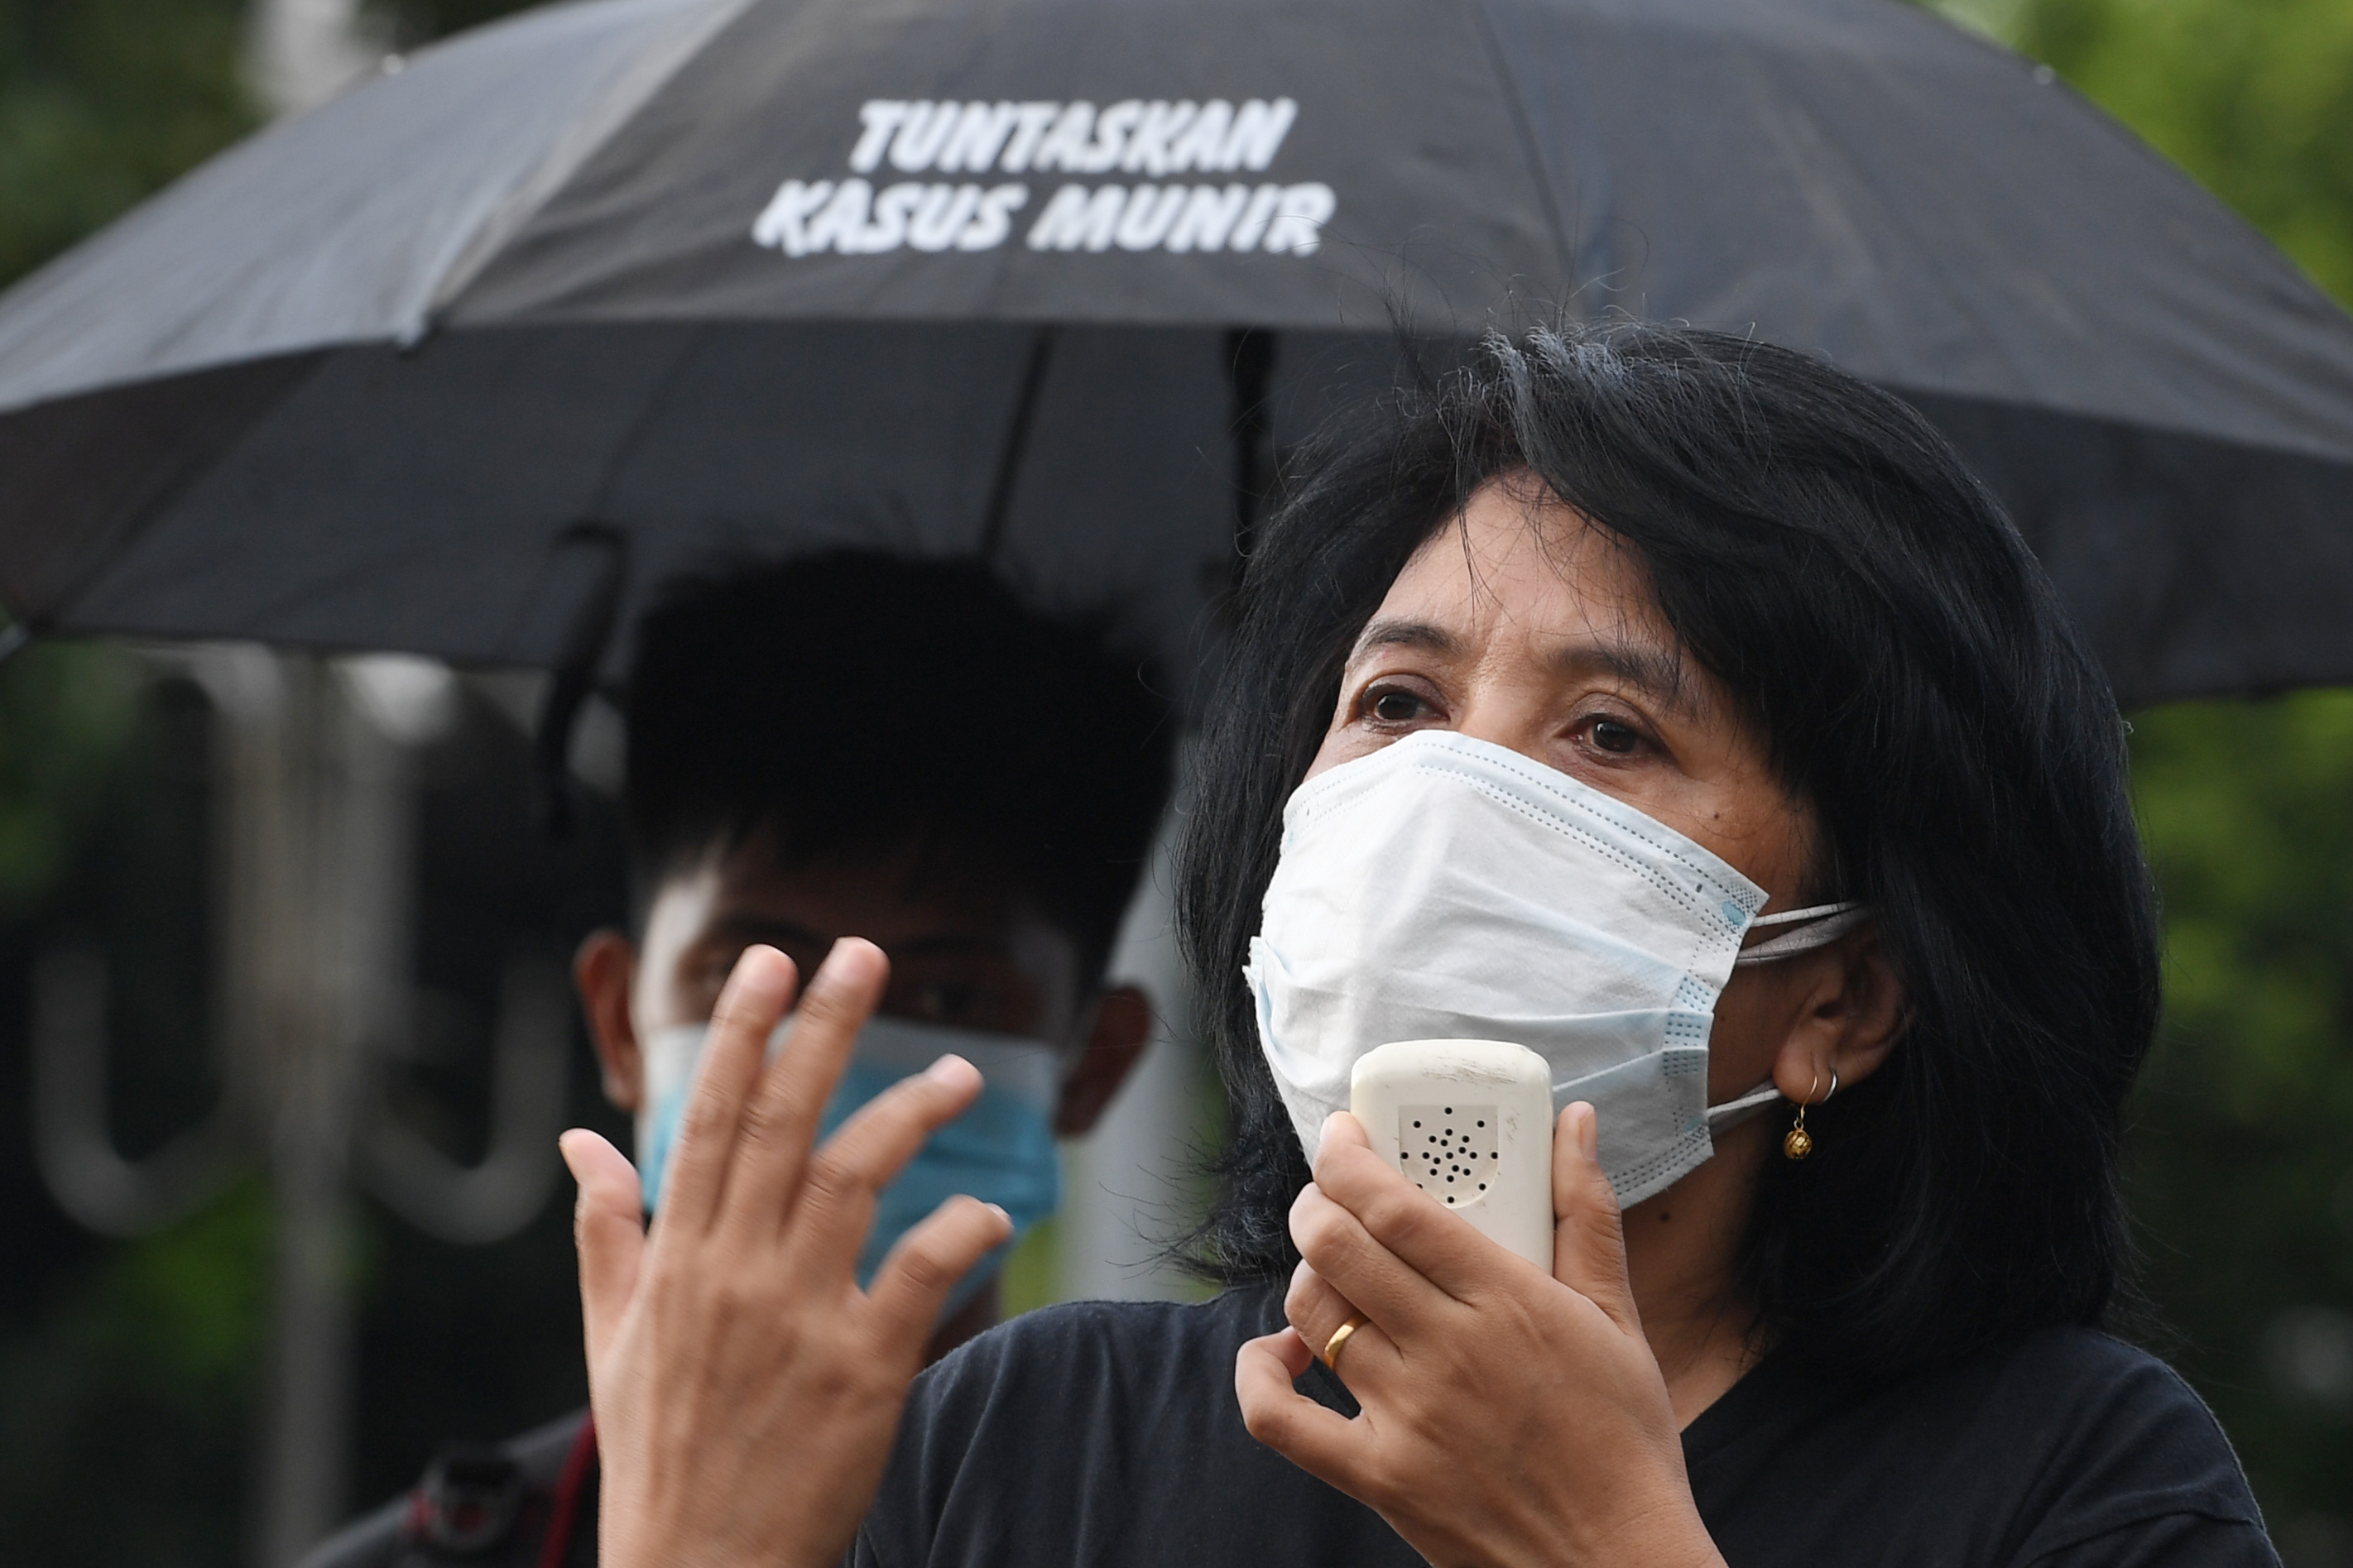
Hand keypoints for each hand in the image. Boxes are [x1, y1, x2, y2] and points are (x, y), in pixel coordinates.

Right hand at [561, 940, 1012, 1567]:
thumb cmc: (661, 1452)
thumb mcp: (612, 1337)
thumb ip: (607, 1231)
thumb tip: (582, 1143)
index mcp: (678, 1259)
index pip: (708, 1118)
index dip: (743, 1032)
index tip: (772, 962)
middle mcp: (734, 1274)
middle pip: (781, 1123)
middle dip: (823, 1028)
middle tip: (862, 954)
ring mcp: (799, 1320)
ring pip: (854, 1180)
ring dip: (909, 1111)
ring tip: (960, 1070)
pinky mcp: (863, 1372)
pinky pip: (919, 1279)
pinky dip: (957, 1235)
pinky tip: (991, 1208)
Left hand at [1234, 1105, 1724, 1567]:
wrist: (1620, 1563)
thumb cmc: (1625, 1441)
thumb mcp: (1619, 1318)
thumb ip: (1586, 1212)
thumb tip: (1573, 1123)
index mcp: (1507, 1301)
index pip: (1395, 1206)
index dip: (1348, 1158)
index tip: (1342, 1138)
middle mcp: (1447, 1352)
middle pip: (1337, 1246)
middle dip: (1316, 1203)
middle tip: (1329, 1196)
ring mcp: (1407, 1418)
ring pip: (1313, 1313)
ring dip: (1306, 1276)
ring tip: (1329, 1269)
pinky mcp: (1379, 1479)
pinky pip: (1281, 1418)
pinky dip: (1262, 1375)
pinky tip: (1282, 1352)